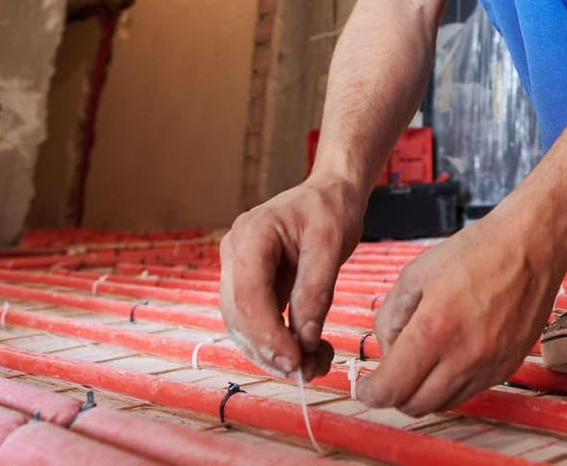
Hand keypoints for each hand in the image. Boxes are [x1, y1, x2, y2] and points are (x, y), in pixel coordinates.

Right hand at [218, 174, 363, 378]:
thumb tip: (305, 340)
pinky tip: (309, 351)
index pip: (247, 296)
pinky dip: (278, 343)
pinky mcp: (252, 285)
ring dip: (273, 353)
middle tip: (309, 371)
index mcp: (251, 235)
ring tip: (315, 365)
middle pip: (238, 316)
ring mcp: (239, 270)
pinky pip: (256, 322)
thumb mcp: (331, 244)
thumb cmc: (330, 209)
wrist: (329, 193)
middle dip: (270, 351)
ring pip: (242, 326)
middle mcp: (235, 254)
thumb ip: (316, 291)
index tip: (296, 361)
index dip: (267, 335)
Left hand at [355, 209, 566, 415]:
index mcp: (435, 329)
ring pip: (443, 404)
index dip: (371, 393)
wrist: (531, 246)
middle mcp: (464, 356)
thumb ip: (390, 317)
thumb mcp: (416, 274)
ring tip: (424, 360)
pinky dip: (451, 384)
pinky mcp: (507, 367)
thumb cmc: (476, 252)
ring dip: (424, 392)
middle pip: (415, 405)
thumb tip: (386, 352)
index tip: (365, 388)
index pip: (392, 388)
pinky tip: (450, 356)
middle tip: (391, 374)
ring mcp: (489, 366)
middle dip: (395, 395)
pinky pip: (469, 392)